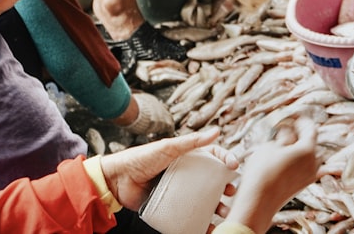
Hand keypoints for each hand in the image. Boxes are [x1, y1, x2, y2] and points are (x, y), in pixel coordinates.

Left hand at [100, 128, 238, 210]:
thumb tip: (216, 131)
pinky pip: (190, 214)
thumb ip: (192, 141)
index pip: (213, 156)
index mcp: (187, 157)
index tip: (234, 167)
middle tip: (230, 193)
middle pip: (213, 180)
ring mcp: (180, 190)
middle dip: (225, 187)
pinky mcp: (172, 205)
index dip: (225, 160)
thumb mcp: (168, 147)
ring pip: (205, 199)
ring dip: (217, 206)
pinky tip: (209, 226)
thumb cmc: (142, 159)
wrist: (119, 180)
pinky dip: (202, 222)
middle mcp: (186, 173)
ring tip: (222, 212)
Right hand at [224, 117, 318, 232]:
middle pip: (310, 143)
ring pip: (306, 155)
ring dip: (296, 148)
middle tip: (286, 128)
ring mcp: (309, 176)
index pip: (310, 129)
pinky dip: (295, 159)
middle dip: (299, 134)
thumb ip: (284, 136)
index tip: (294, 115)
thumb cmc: (262, 171)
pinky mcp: (302, 185)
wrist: (258, 202)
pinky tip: (280, 158)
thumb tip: (289, 133)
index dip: (302, 120)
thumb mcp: (270, 146)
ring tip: (280, 143)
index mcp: (308, 150)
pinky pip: (302, 166)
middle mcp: (313, 164)